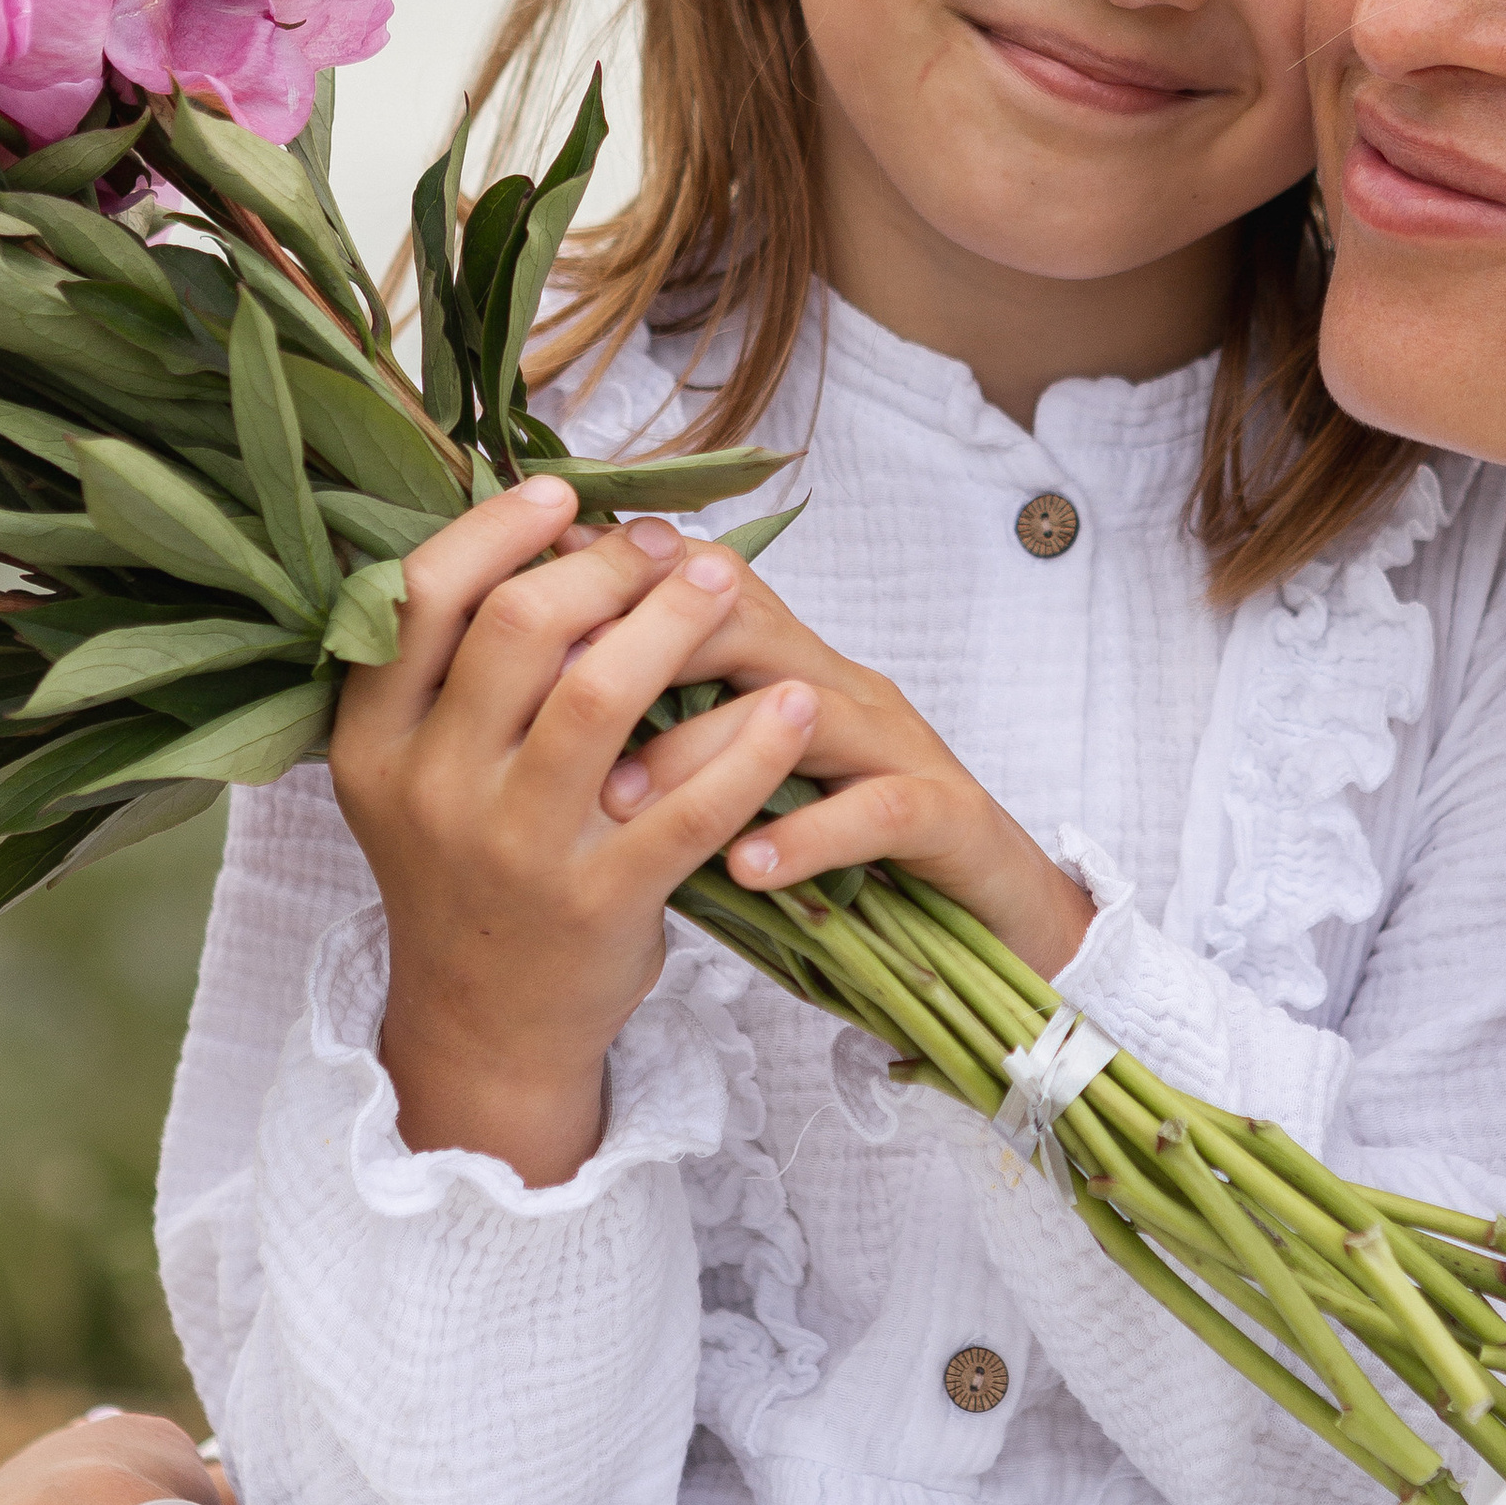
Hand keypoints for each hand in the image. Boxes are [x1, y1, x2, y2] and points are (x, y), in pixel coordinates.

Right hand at [328, 483, 824, 1185]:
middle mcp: (432, 790)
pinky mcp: (601, 902)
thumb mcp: (417, 772)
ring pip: (602, 697)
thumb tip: (530, 526)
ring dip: (675, 623)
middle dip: (604, 567)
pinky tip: (796, 703)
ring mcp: (516, 849)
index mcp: (373, 742)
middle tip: (663, 546)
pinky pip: (691, 804)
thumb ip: (449, 671)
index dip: (496, 528)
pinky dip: (752, 745)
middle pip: (518, 629)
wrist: (487, 1022)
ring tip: (724, 583)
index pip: (419, 597)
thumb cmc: (469, 867)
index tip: (564, 495)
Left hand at [594, 554, 1096, 981]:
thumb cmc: (852, 850)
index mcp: (790, 671)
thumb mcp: (752, 784)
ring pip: (801, 710)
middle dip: (642, 644)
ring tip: (620, 797)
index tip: (511, 610)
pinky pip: (876, 812)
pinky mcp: (946, 817)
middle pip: (746, 620)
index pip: (702, 589)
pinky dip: (808, 837)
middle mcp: (843, 688)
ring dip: (704, 750)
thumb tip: (553, 714)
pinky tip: (745, 869)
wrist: (994, 918)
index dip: (612, 586)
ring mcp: (899, 747)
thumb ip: (680, 739)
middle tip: (546, 697)